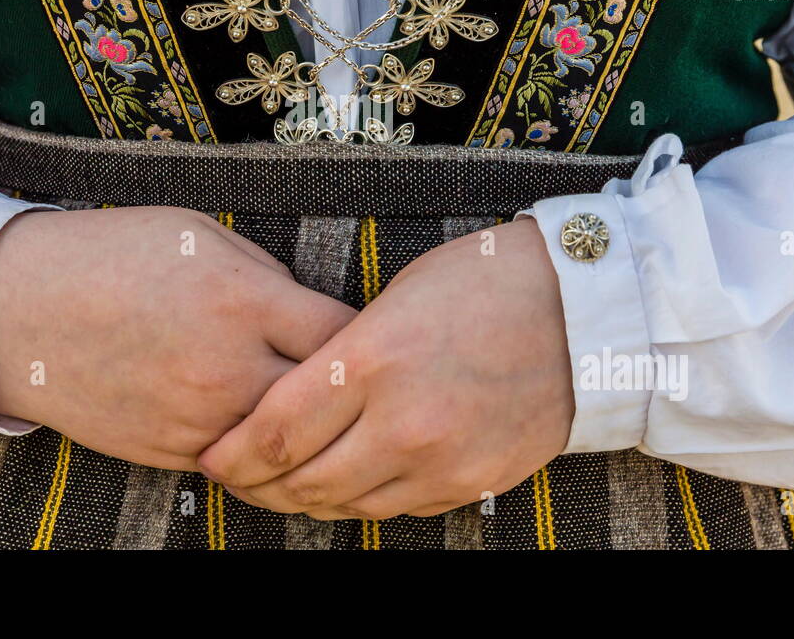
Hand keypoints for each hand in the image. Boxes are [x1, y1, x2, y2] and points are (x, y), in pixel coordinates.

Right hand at [0, 207, 356, 469]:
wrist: (16, 311)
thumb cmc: (109, 257)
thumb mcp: (199, 234)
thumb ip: (265, 276)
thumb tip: (307, 310)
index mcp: (243, 302)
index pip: (343, 337)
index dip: (367, 335)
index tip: (370, 333)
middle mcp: (228, 369)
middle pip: (327, 401)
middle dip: (349, 390)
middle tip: (359, 380)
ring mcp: (199, 418)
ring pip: (286, 444)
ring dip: (308, 430)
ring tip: (325, 414)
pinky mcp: (170, 452)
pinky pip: (238, 461)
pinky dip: (258, 449)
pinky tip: (264, 428)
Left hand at [197, 218, 573, 518]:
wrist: (582, 314)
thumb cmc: (484, 283)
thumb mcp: (396, 298)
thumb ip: (340, 353)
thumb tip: (292, 399)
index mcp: (372, 361)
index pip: (274, 432)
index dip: (230, 454)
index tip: (211, 454)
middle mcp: (401, 422)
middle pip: (301, 482)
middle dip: (255, 486)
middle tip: (234, 477)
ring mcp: (439, 461)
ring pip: (345, 506)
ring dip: (303, 501)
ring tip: (280, 485)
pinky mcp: (470, 483)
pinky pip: (396, 510)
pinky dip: (359, 502)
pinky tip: (345, 484)